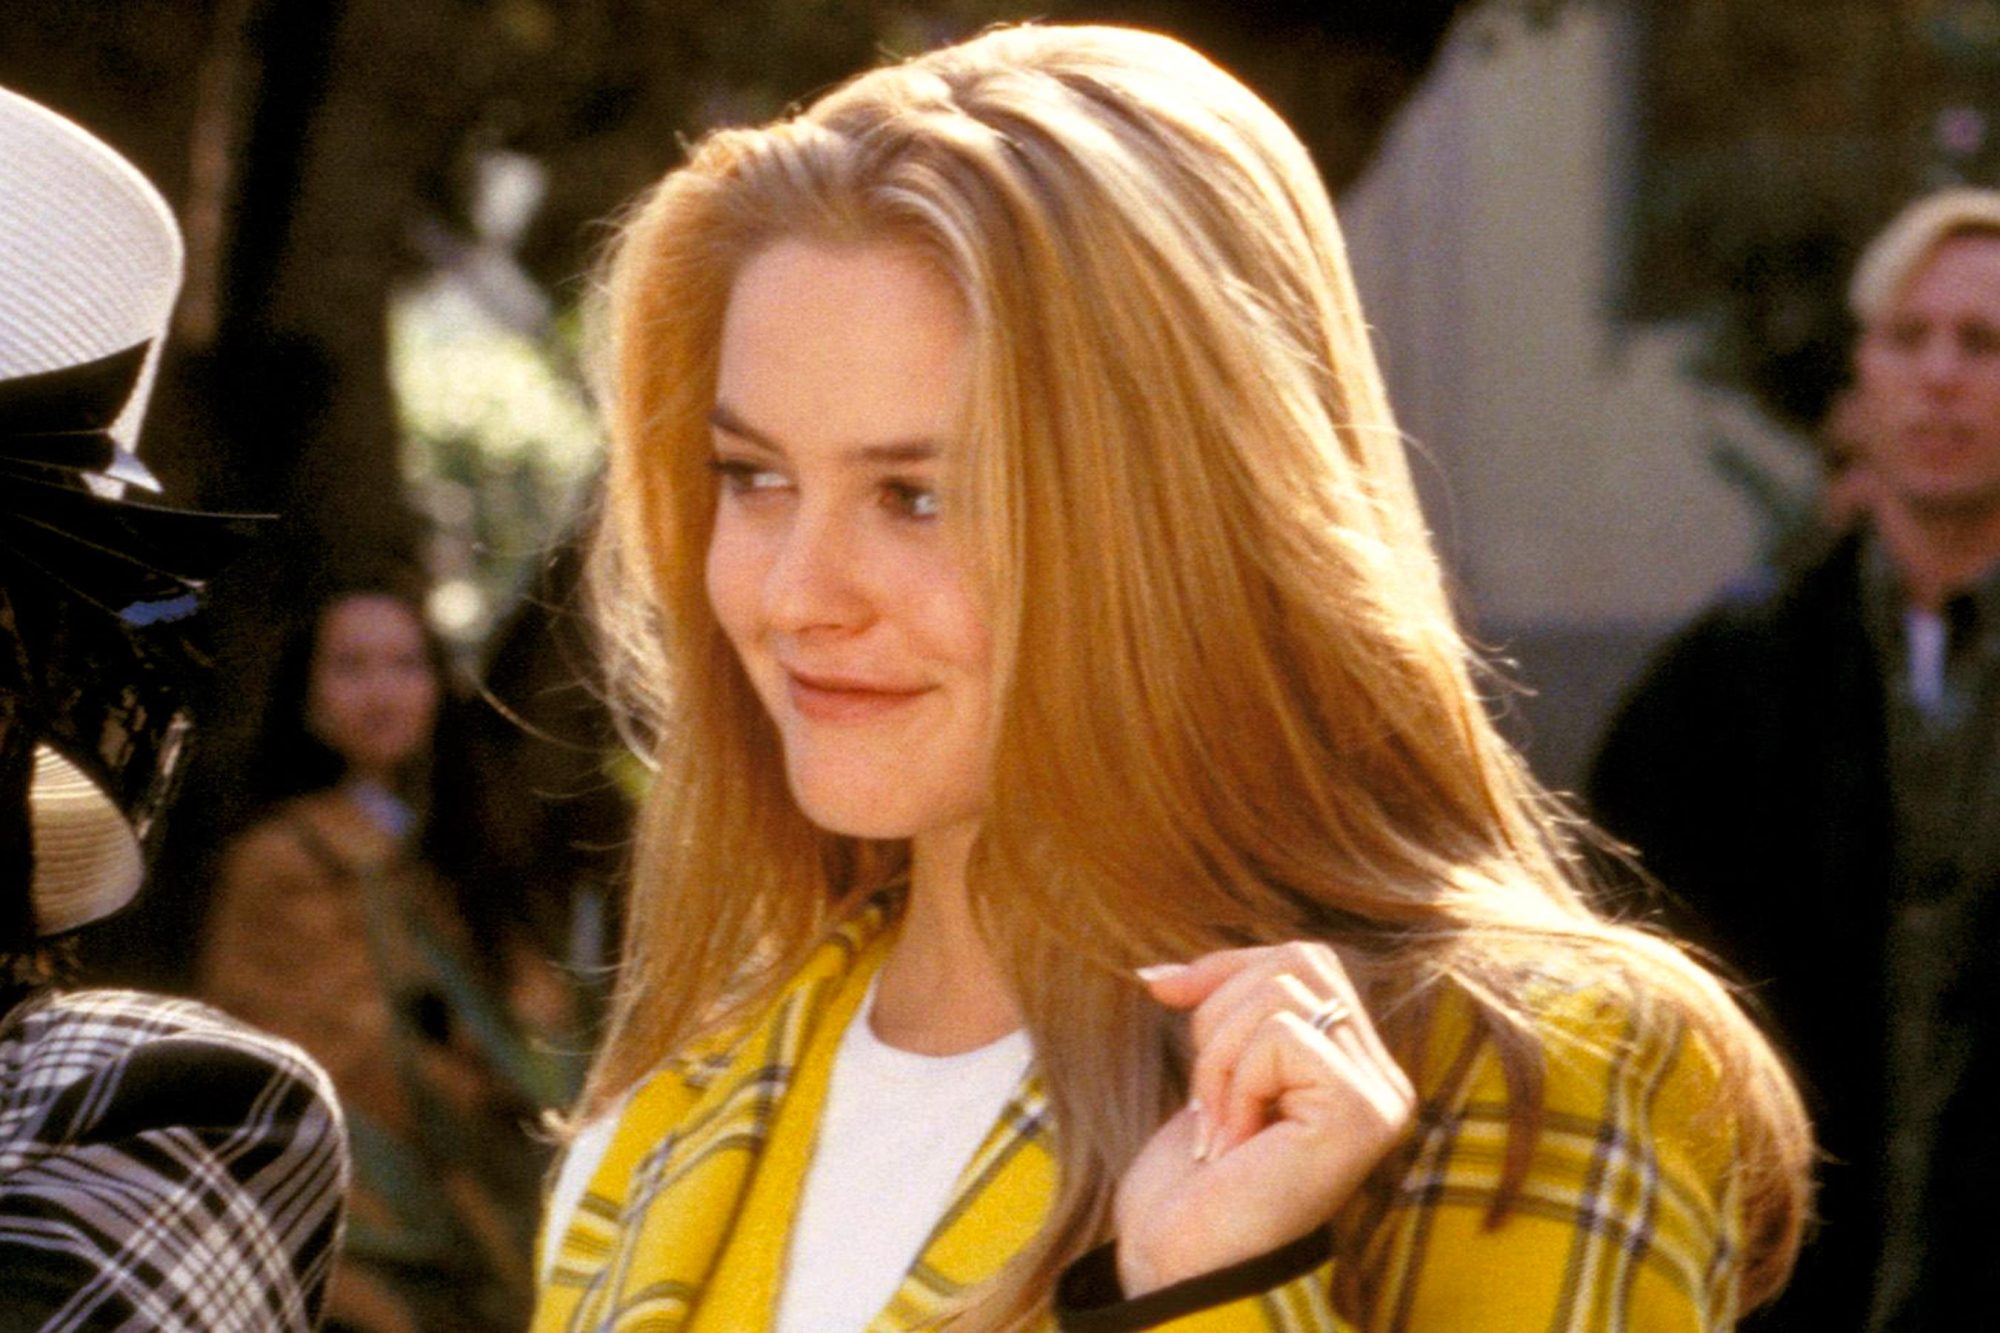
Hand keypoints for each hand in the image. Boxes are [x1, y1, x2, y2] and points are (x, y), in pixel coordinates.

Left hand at [1113, 943, 1414, 1296]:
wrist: (1180, 1262)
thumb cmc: (1192, 1184)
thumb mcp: (1207, 1075)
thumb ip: (1214, 1014)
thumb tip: (1160, 970)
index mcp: (1353, 1063)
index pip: (1300, 960)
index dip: (1224, 968)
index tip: (1161, 989)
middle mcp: (1381, 1077)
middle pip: (1297, 960)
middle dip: (1219, 1009)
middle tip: (1206, 1092)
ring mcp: (1378, 1095)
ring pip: (1281, 991)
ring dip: (1218, 1056)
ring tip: (1220, 1125)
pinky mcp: (1360, 1110)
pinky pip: (1280, 1034)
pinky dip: (1235, 1080)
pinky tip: (1237, 1142)